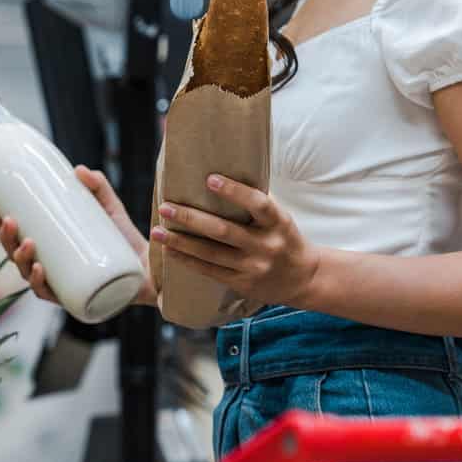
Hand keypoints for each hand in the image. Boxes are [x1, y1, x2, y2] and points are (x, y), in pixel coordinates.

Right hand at [0, 165, 157, 305]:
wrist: (151, 269)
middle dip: (7, 239)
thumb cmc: (124, 240)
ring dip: (21, 259)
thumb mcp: (110, 208)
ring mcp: (60, 284)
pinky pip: (50, 295)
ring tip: (28, 243)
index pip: (16, 235)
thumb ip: (98, 186)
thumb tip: (78, 169)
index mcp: (49, 246)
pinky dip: (41, 284)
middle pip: (16, 254)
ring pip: (28, 275)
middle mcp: (49, 267)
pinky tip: (39, 271)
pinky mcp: (75, 298)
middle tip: (10, 221)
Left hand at [153, 174, 320, 307]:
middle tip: (165, 207)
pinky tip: (170, 251)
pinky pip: (210, 271)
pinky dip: (188, 260)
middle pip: (223, 231)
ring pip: (211, 253)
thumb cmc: (284, 238)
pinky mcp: (242, 282)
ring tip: (158, 231)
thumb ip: (256, 205)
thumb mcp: (280, 219)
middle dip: (191, 219)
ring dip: (180, 242)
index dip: (235, 191)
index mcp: (278, 223)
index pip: (258, 204)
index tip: (209, 179)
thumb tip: (220, 179)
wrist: (304, 278)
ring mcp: (253, 267)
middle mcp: (266, 245)